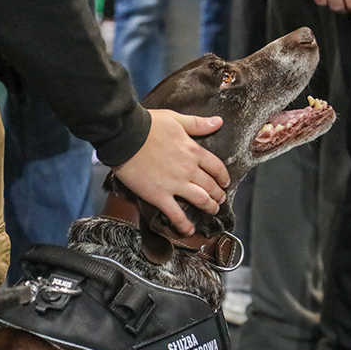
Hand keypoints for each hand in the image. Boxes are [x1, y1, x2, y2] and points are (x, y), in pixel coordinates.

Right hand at [112, 109, 229, 235]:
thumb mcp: (176, 119)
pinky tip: (188, 230)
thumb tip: (218, 121)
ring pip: (200, 200)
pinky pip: (176, 214)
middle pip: (210, 186)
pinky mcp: (159, 196)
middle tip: (220, 200)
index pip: (216, 167)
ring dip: (208, 207)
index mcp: (193, 151)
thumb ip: (198, 124)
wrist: (126, 136)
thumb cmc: (148, 125)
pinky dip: (184, 224)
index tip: (224, 182)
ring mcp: (175, 185)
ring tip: (212, 211)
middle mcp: (188, 170)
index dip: (223, 176)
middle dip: (218, 194)